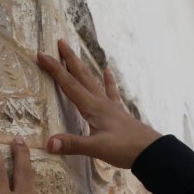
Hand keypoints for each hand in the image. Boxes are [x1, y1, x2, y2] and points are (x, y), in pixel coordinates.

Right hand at [37, 39, 161, 168]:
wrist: (151, 151)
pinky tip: (107, 71)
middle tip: (60, 42)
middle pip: (81, 76)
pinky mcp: (118, 112)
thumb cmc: (125, 148)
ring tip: (77, 54)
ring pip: (93, 81)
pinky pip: (111, 92)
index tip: (42, 54)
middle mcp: (101, 102)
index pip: (69, 84)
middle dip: (69, 59)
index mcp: (93, 107)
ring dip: (83, 67)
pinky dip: (108, 81)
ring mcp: (111, 106)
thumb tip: (49, 143)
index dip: (54, 69)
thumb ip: (73, 144)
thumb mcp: (97, 148)